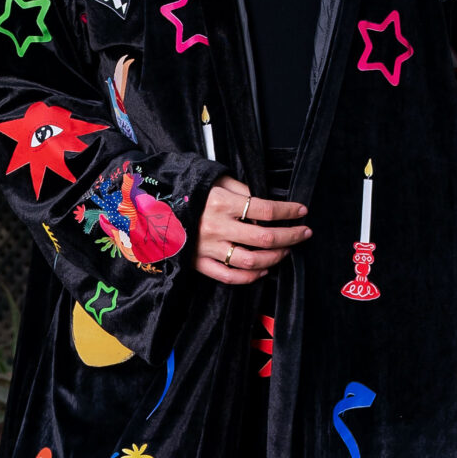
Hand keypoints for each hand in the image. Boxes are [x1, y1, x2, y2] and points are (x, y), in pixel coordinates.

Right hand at [192, 177, 310, 285]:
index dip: (288, 211)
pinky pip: (229, 277)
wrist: (153, 208)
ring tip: (286, 251)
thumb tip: (265, 202)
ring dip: (275, 258)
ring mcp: (207, 248)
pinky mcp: (199, 263)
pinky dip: (251, 277)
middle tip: (303, 233)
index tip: (302, 211)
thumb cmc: (190, 190)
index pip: (265, 210)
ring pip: (251, 261)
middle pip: (264, 238)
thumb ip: (241, 189)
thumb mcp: (215, 180)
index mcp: (221, 203)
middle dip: (290, 236)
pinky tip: (264, 270)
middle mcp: (216, 227)